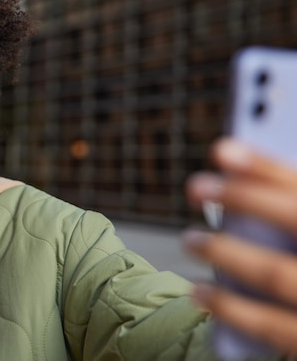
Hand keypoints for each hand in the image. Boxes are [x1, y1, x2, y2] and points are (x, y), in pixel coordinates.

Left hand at [184, 137, 296, 355]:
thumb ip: (284, 212)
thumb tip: (240, 181)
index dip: (264, 168)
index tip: (222, 149)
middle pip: (296, 219)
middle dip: (243, 197)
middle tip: (194, 185)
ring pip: (275, 273)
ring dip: (224, 251)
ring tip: (190, 238)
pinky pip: (269, 325)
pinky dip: (228, 306)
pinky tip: (197, 291)